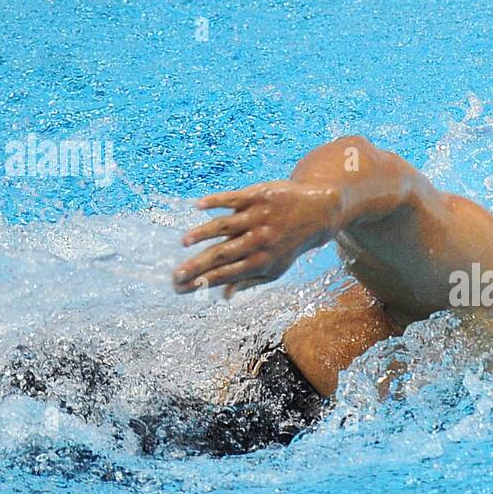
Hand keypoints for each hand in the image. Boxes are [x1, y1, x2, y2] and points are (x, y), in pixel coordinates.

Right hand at [172, 179, 340, 298]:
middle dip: (197, 266)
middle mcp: (258, 240)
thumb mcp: (276, 268)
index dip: (204, 281)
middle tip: (175, 275)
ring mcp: (257, 217)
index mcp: (261, 261)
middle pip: (222, 254)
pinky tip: (198, 206)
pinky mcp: (257, 196)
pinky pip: (233, 199)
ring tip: (184, 242)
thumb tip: (222, 296)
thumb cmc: (290, 244)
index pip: (226, 274)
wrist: (317, 212)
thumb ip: (248, 281)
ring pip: (225, 226)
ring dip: (203, 234)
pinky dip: (216, 202)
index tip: (181, 287)